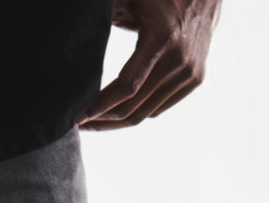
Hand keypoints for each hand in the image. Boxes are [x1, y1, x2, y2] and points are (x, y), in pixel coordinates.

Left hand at [77, 0, 221, 129]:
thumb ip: (106, 12)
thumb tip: (72, 30)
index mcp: (161, 37)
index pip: (127, 86)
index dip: (100, 105)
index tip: (78, 116)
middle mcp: (180, 59)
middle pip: (134, 106)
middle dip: (103, 119)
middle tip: (80, 124)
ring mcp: (190, 71)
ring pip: (146, 113)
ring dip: (117, 122)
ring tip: (95, 122)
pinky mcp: (195, 78)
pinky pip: (159, 107)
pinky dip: (137, 113)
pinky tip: (117, 113)